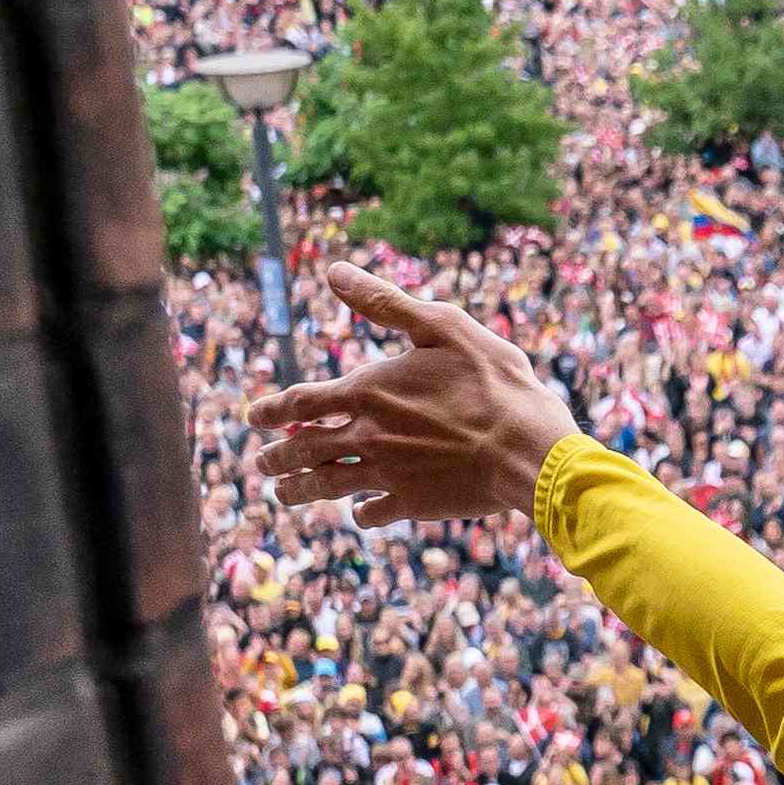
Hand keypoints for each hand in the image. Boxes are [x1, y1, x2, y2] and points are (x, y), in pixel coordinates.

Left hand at [242, 265, 579, 526]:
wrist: (529, 449)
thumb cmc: (493, 382)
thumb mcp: (442, 326)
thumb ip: (385, 302)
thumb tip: (334, 271)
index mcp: (368, 391)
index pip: (300, 402)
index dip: (272, 410)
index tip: (254, 417)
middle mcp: (368, 435)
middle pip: (304, 450)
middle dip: (277, 457)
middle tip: (262, 462)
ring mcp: (388, 473)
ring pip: (328, 485)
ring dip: (300, 490)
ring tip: (283, 494)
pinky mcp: (414, 503)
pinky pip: (373, 512)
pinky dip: (361, 513)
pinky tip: (360, 512)